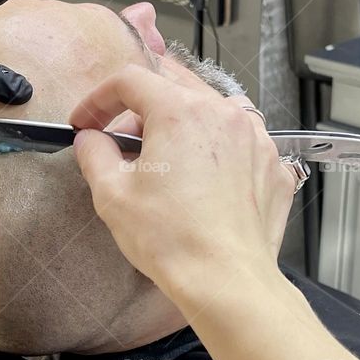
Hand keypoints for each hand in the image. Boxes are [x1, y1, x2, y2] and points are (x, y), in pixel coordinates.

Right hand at [69, 65, 295, 296]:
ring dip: (180, 124)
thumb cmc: (171, 239)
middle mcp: (223, 114)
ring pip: (210, 111)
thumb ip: (94, 153)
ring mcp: (255, 138)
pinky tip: (199, 179)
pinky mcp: (272, 165)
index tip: (87, 122)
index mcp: (180, 111)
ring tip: (162, 159)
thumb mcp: (112, 194)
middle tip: (120, 139)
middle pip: (173, 86)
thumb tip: (90, 140)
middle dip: (139, 108)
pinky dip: (214, 150)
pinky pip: (238, 141)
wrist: (225, 280)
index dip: (99, 98)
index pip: (131, 79)